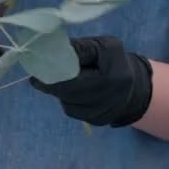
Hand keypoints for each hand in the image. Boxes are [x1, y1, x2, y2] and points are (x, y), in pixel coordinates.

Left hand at [31, 36, 153, 126]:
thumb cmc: (114, 61)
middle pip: (68, 94)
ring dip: (60, 93)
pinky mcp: (97, 122)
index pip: (74, 79)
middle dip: (51, 85)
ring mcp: (102, 113)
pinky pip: (73, 111)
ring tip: (62, 81)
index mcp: (111, 77)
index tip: (35, 74)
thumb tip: (50, 49)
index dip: (52, 77)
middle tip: (37, 79)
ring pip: (68, 104)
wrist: (133, 87)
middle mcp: (108, 99)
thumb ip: (79, 48)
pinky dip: (68, 101)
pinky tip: (73, 93)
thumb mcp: (102, 46)